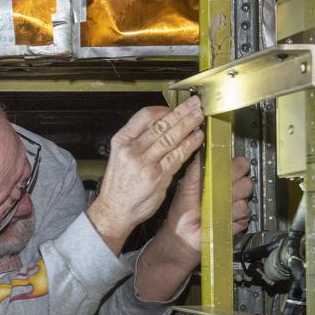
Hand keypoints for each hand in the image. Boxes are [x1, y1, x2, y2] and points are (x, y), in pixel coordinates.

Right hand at [87, 97, 204, 252]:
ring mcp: (144, 163)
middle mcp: (131, 149)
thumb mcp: (120, 155)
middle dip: (181, 113)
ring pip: (170, 138)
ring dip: (188, 125)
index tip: (176, 108)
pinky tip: (196, 138)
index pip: (144, 116)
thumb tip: (164, 125)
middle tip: (195, 104)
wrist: (115, 210)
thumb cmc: (120, 185)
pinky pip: (176, 156)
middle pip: (161, 125)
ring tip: (199, 117)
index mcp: (121, 140)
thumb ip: (139, 140)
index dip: (164, 109)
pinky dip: (189, 145)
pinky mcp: (156, 176)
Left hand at [132, 155, 254, 301]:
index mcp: (220, 177)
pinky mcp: (240, 221)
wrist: (182, 235)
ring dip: (228, 205)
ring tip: (213, 210)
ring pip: (246, 199)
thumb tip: (208, 149)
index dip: (235, 168)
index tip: (224, 174)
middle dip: (231, 188)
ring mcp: (236, 205)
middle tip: (216, 195)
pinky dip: (230, 218)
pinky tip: (218, 219)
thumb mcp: (186, 183)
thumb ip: (198, 166)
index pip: (240, 164)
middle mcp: (231, 190)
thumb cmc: (182, 210)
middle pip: (248, 181)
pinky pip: (245, 215)